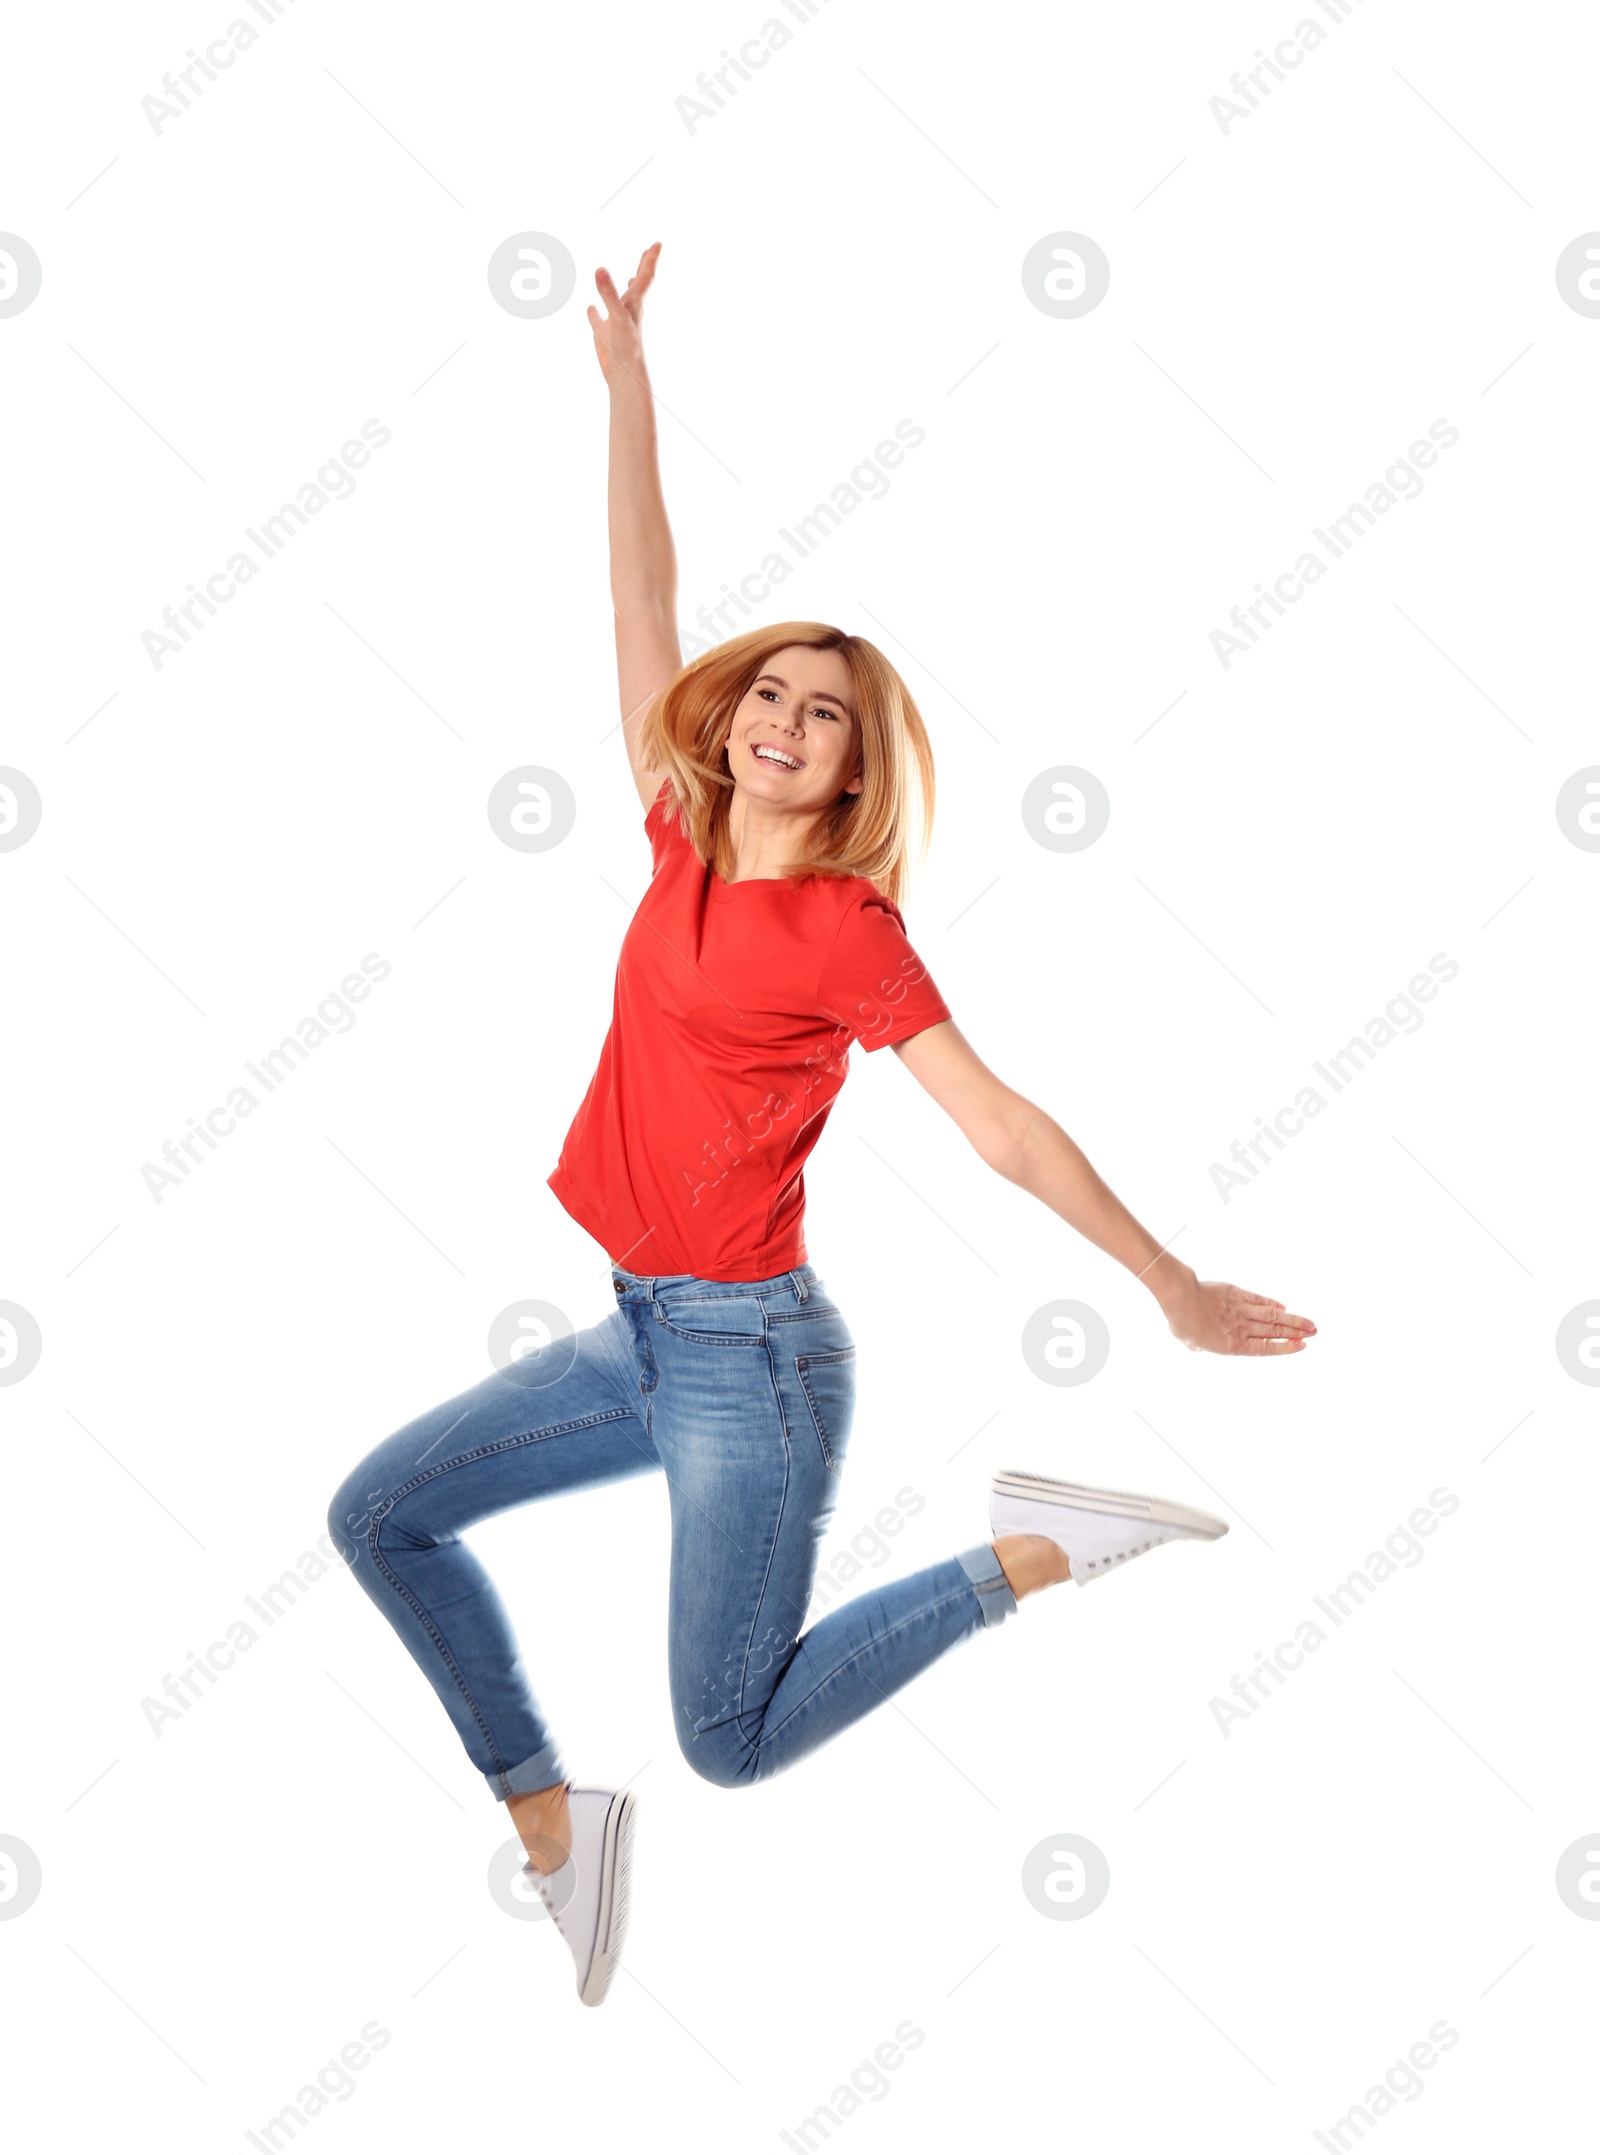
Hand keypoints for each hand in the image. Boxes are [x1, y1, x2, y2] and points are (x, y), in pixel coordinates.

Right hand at [587, 242, 661, 389]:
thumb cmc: (626, 348)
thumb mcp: (617, 316)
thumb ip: (609, 293)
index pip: (645, 276)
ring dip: (622, 288)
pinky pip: (598, 320)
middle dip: (643, 267)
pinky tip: (590, 308)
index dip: (650, 259)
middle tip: (648, 252)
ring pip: (619, 301)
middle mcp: (627, 310)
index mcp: (634, 303)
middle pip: (637, 284)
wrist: (623, 376)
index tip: (658, 243)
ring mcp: (615, 323)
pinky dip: (594, 313)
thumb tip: (600, 269)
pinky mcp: (603, 335)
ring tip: (630, 277)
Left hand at [1161, 1276, 1316, 1356]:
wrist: (1181, 1297)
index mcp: (1233, 1345)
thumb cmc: (1182, 1323)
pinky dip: (1272, 1303)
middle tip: (1315, 1333)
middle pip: (1275, 1331)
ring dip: (1293, 1319)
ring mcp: (1242, 1310)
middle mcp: (1242, 1328)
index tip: (1302, 1345)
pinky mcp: (1237, 1294)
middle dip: (1297, 1332)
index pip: (1266, 1348)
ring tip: (1310, 1322)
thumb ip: (1205, 1346)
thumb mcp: (1193, 1344)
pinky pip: (1259, 1300)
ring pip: (1273, 1316)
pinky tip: (1282, 1306)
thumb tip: (1203, 1344)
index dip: (1285, 1347)